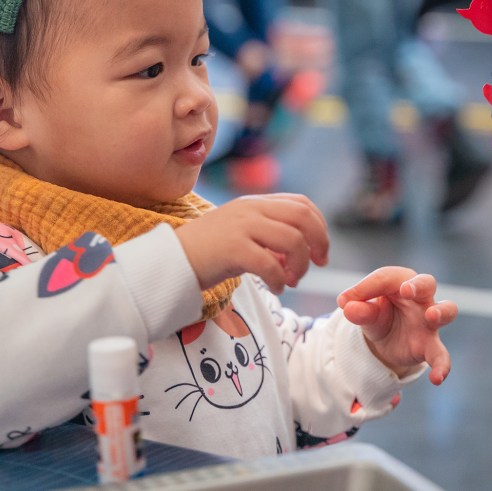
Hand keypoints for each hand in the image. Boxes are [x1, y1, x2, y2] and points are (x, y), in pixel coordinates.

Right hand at [176, 194, 328, 294]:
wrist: (171, 261)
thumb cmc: (209, 252)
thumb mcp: (242, 233)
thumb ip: (270, 235)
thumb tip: (302, 253)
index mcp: (255, 203)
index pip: (302, 204)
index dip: (319, 226)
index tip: (320, 251)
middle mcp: (251, 209)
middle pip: (303, 217)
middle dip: (319, 242)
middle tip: (318, 265)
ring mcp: (242, 227)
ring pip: (292, 240)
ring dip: (300, 265)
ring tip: (290, 280)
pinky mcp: (233, 249)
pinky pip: (271, 265)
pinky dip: (280, 280)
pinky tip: (275, 288)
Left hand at [338, 267, 455, 384]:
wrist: (386, 341)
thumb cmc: (379, 315)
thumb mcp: (366, 313)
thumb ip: (359, 309)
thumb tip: (346, 305)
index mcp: (400, 282)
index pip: (388, 278)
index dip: (367, 287)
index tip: (345, 300)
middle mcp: (420, 298)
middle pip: (427, 283)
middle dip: (419, 285)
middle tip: (407, 290)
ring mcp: (429, 321)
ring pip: (447, 310)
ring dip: (441, 312)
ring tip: (432, 316)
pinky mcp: (430, 345)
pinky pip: (441, 354)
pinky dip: (442, 365)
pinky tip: (437, 378)